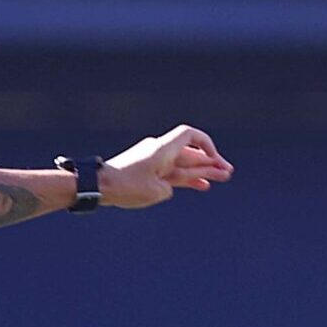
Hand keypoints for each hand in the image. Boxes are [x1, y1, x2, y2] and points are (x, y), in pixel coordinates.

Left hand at [100, 125, 233, 207]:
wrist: (99, 186)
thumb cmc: (126, 186)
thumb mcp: (156, 191)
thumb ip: (170, 185)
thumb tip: (169, 185)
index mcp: (163, 149)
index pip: (190, 135)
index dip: (206, 145)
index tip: (214, 160)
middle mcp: (160, 151)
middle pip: (190, 153)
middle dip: (210, 163)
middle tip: (227, 172)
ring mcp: (154, 161)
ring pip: (184, 165)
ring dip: (201, 171)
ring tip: (221, 179)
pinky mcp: (148, 171)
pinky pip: (172, 172)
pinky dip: (186, 178)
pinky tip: (201, 185)